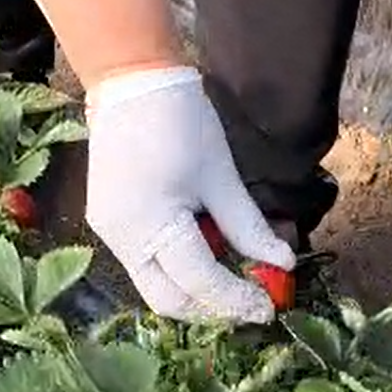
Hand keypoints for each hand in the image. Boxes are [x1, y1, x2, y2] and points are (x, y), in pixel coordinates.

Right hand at [84, 66, 295, 322]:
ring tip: (234, 281)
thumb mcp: (222, 177)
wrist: (132, 81)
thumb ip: (249, 227)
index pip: (199, 281)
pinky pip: (145, 263)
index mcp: (149, 224)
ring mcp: (109, 234)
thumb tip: (283, 263)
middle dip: (211, 309)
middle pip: (168, 299)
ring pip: (154, 286)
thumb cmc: (182, 123)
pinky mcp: (108, 224)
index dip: (237, 300)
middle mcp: (120, 240)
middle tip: (251, 303)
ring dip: (195, 291)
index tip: (269, 309)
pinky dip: (178, 269)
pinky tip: (207, 254)